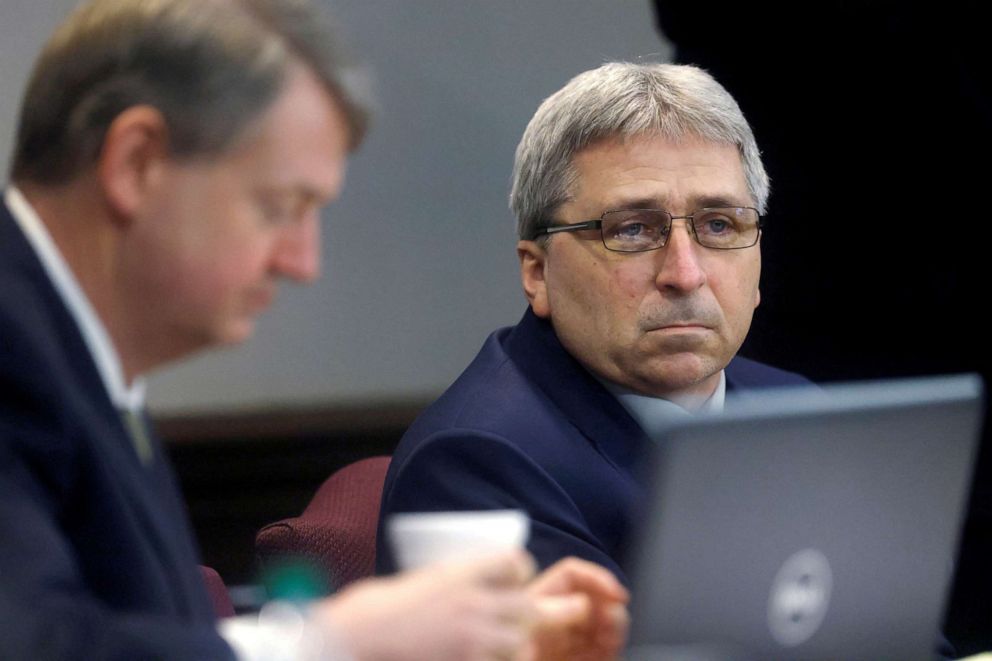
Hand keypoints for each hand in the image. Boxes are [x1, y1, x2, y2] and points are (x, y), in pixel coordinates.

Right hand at [314, 551, 536, 660]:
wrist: (360, 635)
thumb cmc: (382, 607)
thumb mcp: (425, 579)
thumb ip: (456, 582)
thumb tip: (485, 589)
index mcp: (460, 573)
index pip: (514, 562)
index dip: (522, 569)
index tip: (519, 578)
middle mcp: (471, 603)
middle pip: (529, 605)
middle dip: (545, 611)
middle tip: (555, 612)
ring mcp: (470, 638)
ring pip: (521, 642)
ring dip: (520, 644)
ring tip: (511, 645)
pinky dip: (501, 660)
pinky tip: (490, 655)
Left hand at [522, 557, 629, 660]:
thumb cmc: (495, 651)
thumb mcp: (525, 629)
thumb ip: (553, 613)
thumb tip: (582, 603)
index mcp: (535, 605)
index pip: (571, 577)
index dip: (596, 579)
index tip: (615, 594)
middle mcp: (550, 623)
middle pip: (589, 601)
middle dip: (608, 608)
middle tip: (614, 620)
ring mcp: (561, 646)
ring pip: (598, 627)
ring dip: (612, 630)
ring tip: (611, 638)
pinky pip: (598, 652)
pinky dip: (608, 650)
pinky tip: (607, 651)